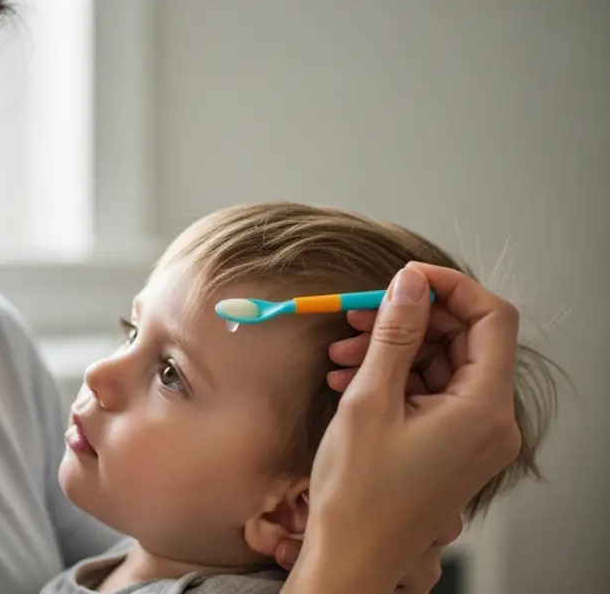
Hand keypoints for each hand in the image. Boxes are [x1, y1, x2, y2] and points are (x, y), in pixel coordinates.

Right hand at [282, 262, 521, 593]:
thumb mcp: (371, 400)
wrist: (352, 557)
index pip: (492, 319)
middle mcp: (491, 422)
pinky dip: (394, 378)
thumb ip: (395, 334)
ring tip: (341, 353)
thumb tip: (410, 283)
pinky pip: (431, 393)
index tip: (406, 277)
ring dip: (393, 350)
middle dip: (411, 319)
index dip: (450, 288)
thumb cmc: (359, 492)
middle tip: (358, 313)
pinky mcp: (452, 446)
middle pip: (465, 340)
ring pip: (441, 366)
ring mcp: (473, 436)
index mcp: (484, 409)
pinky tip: (350, 376)